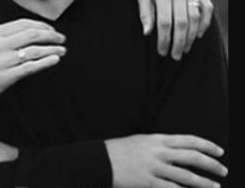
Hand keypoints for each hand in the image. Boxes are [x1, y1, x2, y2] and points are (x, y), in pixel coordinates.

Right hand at [0, 19, 65, 118]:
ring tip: (62, 50)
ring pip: (34, 50)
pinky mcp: (7, 77)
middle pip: (31, 34)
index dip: (40, 25)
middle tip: (61, 38)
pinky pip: (31, 67)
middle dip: (50, 35)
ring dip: (52, 49)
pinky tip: (55, 60)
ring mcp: (2, 61)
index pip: (22, 23)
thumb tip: (24, 33)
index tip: (50, 29)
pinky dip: (46, 62)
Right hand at [105, 134, 226, 187]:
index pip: (188, 140)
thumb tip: (176, 151)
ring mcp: (154, 168)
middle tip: (222, 170)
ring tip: (214, 186)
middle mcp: (158, 152)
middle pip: (192, 157)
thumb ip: (158, 146)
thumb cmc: (118, 151)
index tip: (218, 151)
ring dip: (204, 182)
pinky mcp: (148, 182)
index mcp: (156, 139)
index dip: (207, 145)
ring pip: (186, 176)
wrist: (100, 161)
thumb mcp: (140, 141)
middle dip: (211, 164)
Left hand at [135, 0, 213, 59]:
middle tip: (175, 56)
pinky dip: (205, 22)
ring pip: (196, 17)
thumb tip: (148, 34)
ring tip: (185, 48)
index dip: (164, 40)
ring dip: (192, 36)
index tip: (162, 51)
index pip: (165, 23)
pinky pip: (207, 8)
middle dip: (179, 42)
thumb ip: (145, 12)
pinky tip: (198, 34)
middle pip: (182, 23)